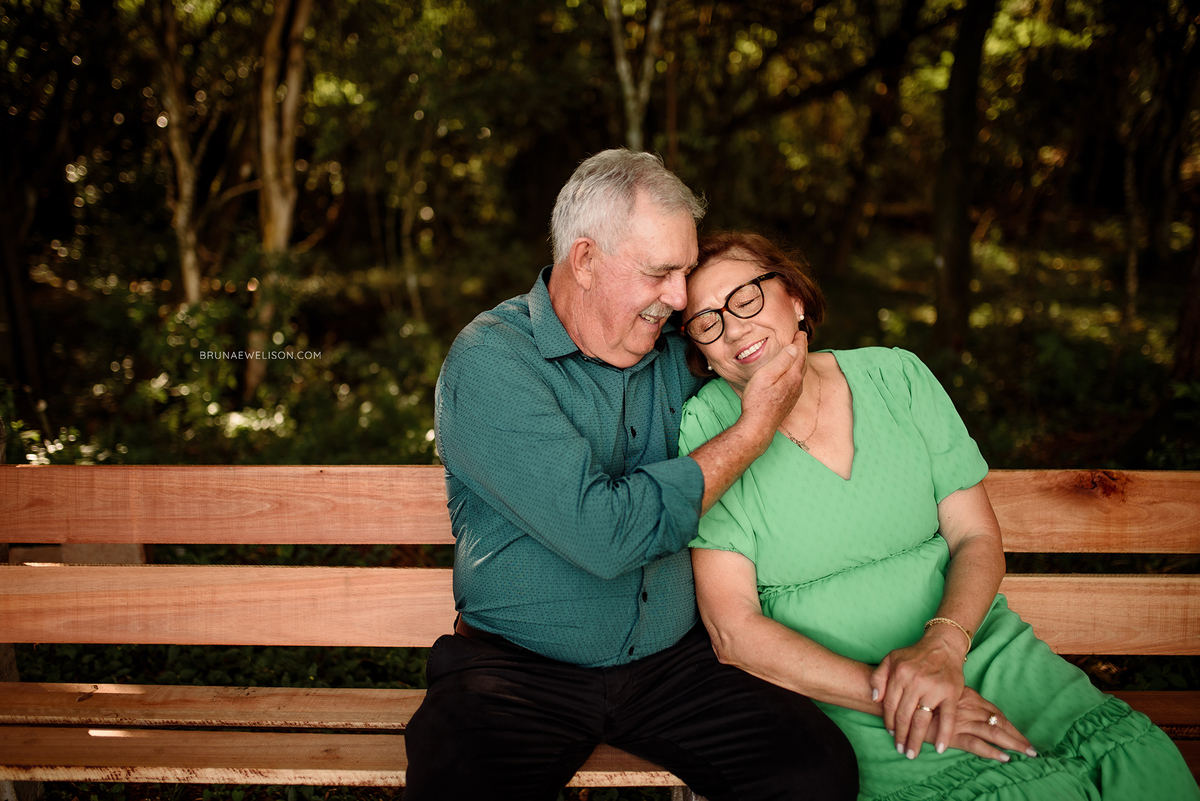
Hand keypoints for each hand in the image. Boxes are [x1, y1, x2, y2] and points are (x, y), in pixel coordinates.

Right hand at [738, 329, 807, 444]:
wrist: (758, 425)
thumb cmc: (757, 400)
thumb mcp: (766, 375)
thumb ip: (781, 360)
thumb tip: (794, 347)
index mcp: (792, 376)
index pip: (800, 353)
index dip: (800, 341)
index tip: (799, 331)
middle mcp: (797, 384)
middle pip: (803, 362)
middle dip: (802, 348)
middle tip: (799, 338)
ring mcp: (794, 394)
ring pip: (800, 372)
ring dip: (800, 360)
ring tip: (796, 352)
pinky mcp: (789, 401)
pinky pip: (796, 381)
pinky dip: (796, 371)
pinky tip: (791, 373)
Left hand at [870, 631, 967, 757]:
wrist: (942, 646)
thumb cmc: (915, 655)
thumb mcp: (891, 659)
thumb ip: (878, 676)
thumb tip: (875, 698)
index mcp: (900, 674)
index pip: (890, 704)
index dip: (888, 721)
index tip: (891, 733)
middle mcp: (916, 682)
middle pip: (904, 716)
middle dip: (901, 736)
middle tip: (900, 750)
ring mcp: (934, 688)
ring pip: (921, 720)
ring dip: (916, 740)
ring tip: (912, 753)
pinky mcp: (951, 693)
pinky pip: (947, 717)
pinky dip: (943, 734)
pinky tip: (939, 748)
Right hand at [931, 687, 1034, 761]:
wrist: (901, 698)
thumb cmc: (921, 693)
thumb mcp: (943, 693)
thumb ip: (957, 700)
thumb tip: (967, 709)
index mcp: (968, 696)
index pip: (995, 712)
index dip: (1010, 725)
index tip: (1023, 735)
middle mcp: (969, 707)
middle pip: (1000, 723)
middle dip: (1018, 736)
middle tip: (1033, 750)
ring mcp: (962, 720)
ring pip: (994, 733)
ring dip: (1013, 744)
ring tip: (1028, 753)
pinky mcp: (953, 734)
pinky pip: (977, 745)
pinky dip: (992, 752)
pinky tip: (1004, 757)